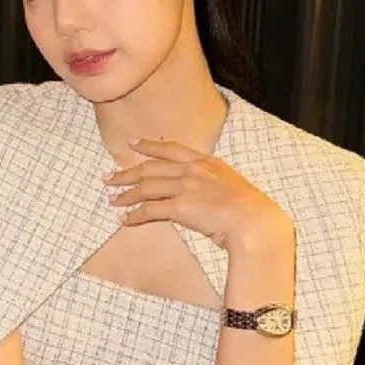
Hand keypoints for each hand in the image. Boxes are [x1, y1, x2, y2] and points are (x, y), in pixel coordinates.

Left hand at [104, 138, 294, 253]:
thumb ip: (212, 184)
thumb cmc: (249, 209)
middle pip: (150, 168)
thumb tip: (200, 194)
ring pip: (146, 187)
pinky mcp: (180, 206)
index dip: (149, 146)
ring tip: (112, 200)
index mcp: (206, 162)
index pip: (170, 148)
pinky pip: (150, 210)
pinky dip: (134, 215)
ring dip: (126, 194)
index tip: (132, 143)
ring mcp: (185, 187)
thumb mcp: (231, 186)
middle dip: (127, 173)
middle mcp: (192, 170)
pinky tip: (124, 219)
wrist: (254, 221)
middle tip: (109, 178)